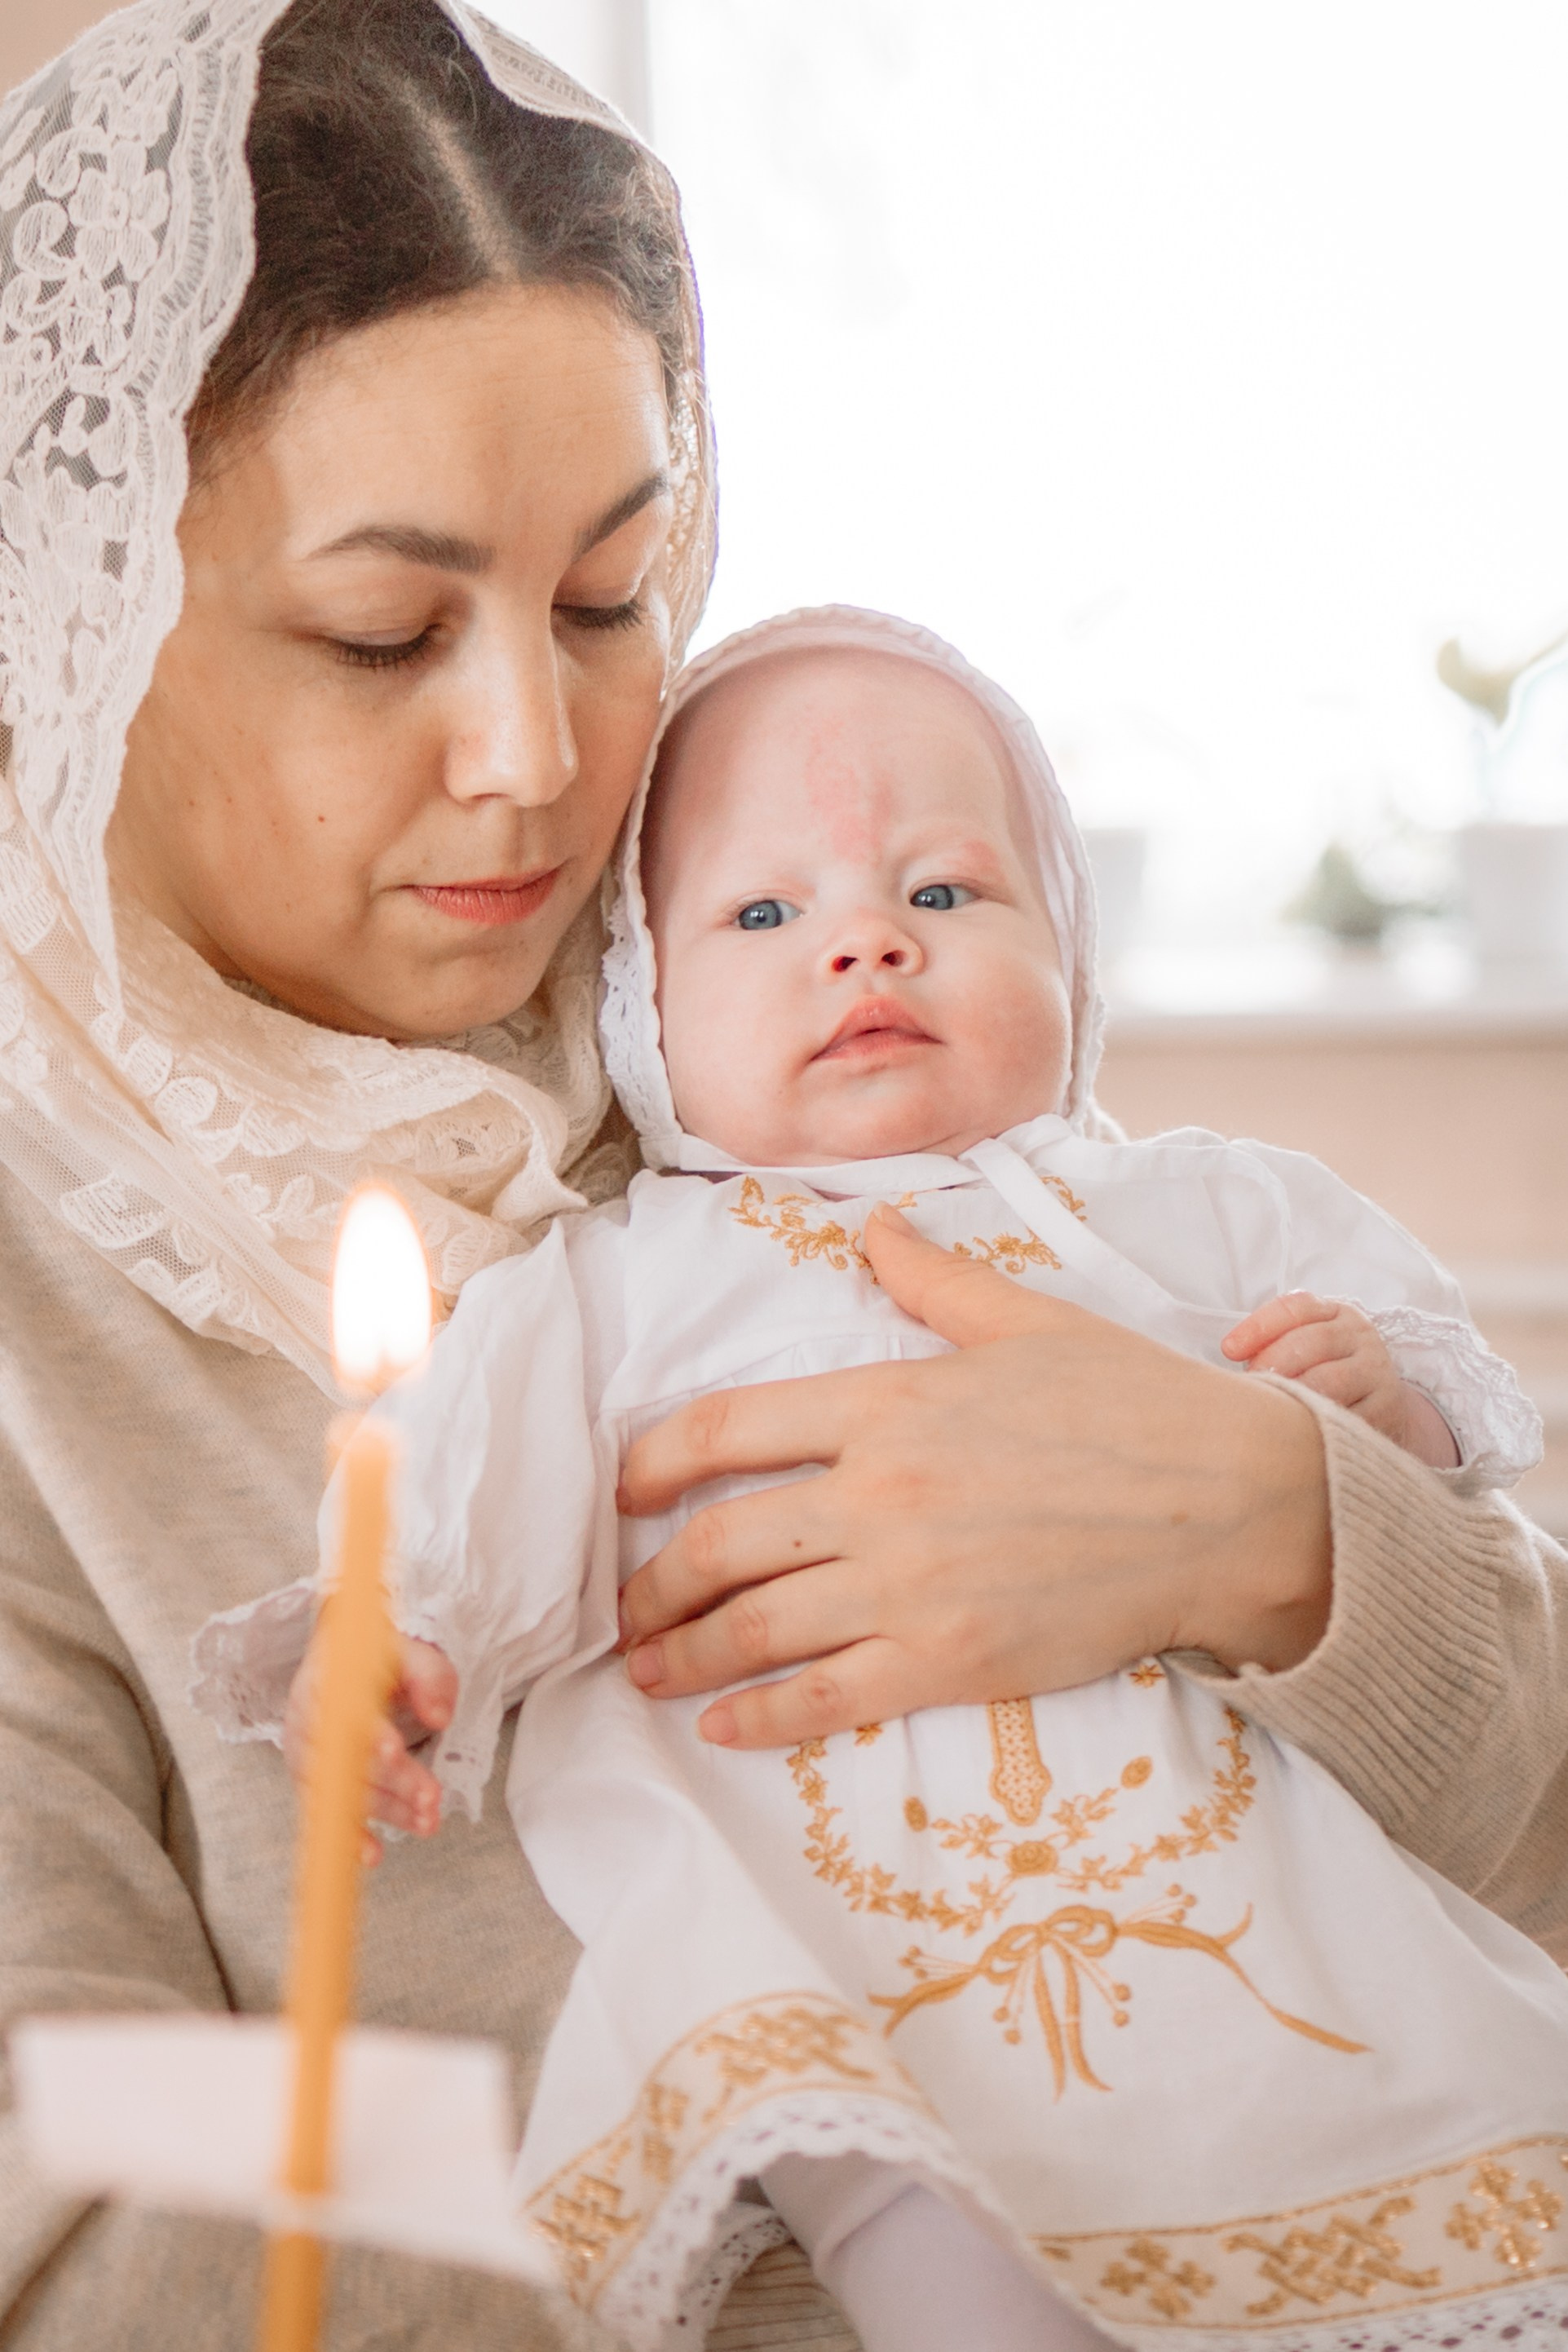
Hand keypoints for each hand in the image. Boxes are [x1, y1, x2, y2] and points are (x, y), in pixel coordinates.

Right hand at [283, 1632, 455, 1864]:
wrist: (349, 1668)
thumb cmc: (384, 1661)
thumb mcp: (413, 1654)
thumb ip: (428, 1679)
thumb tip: (439, 1718)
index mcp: (328, 1677)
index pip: (346, 1707)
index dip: (369, 1730)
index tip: (395, 1750)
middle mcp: (308, 1717)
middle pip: (346, 1755)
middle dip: (392, 1780)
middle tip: (432, 1797)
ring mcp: (306, 1752)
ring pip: (343, 1788)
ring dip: (386, 1810)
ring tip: (428, 1822)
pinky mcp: (312, 1780)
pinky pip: (327, 1811)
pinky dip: (350, 1834)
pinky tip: (372, 1854)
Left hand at [616, 1204, 1331, 1749]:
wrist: (1235, 1505)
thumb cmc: (1137, 1404)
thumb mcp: (1027, 1320)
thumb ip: (931, 1280)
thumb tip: (875, 1230)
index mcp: (888, 1403)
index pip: (725, 1429)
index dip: (652, 1463)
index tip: (624, 1491)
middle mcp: (878, 1494)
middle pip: (720, 1544)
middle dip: (652, 1584)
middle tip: (623, 1608)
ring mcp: (909, 1585)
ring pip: (754, 1629)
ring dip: (683, 1656)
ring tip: (646, 1672)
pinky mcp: (949, 1663)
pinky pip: (823, 1697)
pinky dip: (759, 1716)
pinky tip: (723, 1726)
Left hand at [1223, 1292, 1457, 1466]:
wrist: (1381, 1405)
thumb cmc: (1325, 1371)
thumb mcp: (1304, 1346)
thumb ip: (1272, 1342)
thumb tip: (1232, 1353)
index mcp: (1336, 1313)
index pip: (1295, 1308)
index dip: (1258, 1327)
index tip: (1228, 1349)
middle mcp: (1360, 1337)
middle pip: (1312, 1342)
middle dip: (1273, 1363)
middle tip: (1250, 1386)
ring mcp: (1377, 1372)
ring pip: (1330, 1381)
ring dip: (1292, 1395)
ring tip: (1268, 1409)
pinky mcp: (1385, 1410)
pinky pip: (1347, 1418)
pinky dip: (1317, 1424)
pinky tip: (1296, 1431)